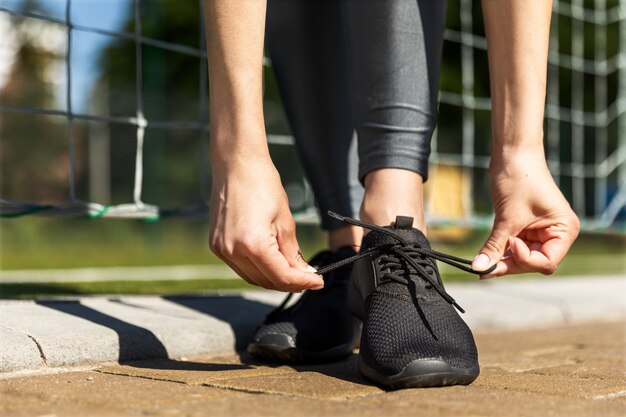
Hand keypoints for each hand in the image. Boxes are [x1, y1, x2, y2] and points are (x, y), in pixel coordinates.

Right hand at [209, 155, 323, 290]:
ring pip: (253, 277)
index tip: (318, 282)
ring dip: (273, 278)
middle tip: (308, 276)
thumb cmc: (262, 184)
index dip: (303, 282)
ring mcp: (221, 249)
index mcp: (253, 244)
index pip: (282, 277)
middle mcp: (232, 251)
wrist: (237, 164)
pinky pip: (240, 267)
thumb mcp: (285, 222)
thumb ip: (293, 253)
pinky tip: (272, 261)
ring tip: (292, 269)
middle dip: (289, 282)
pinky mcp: (216, 245)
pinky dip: (258, 268)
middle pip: (266, 281)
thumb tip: (303, 273)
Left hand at [472, 151, 579, 277]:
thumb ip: (495, 245)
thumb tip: (479, 268)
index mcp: (565, 230)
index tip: (510, 244)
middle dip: (511, 264)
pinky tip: (484, 257)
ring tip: (482, 263)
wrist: (513, 154)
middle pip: (534, 263)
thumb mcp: (507, 217)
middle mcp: (556, 234)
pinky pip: (513, 248)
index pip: (547, 262)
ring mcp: (540, 232)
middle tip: (485, 268)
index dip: (526, 260)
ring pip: (521, 258)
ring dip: (503, 260)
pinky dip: (501, 251)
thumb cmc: (519, 180)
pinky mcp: (525, 228)